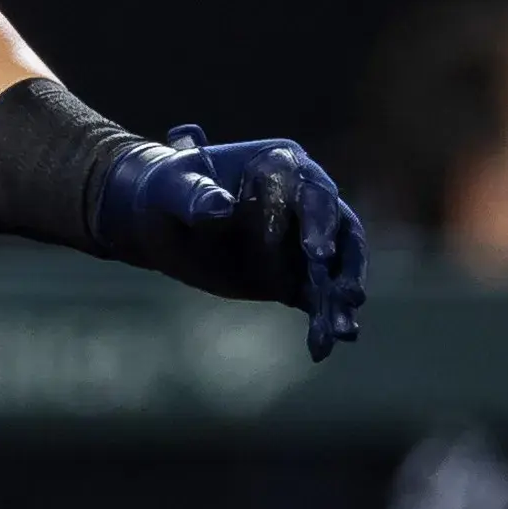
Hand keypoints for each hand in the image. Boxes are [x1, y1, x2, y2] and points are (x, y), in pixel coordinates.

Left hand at [95, 126, 368, 360]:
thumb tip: (220, 209)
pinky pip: (317, 297)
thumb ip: (196, 194)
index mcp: (279, 163)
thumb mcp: (172, 187)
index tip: (315, 254)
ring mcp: (305, 238)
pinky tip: (323, 345)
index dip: (315, 222)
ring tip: (344, 332)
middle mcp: (303, 196)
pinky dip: (322, 320)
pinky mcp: (296, 276)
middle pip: (337, 227)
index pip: (305, 192)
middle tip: (347, 295)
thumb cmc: (168, 191)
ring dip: (341, 297)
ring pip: (337, 265)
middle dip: (343, 263)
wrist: (161, 220)